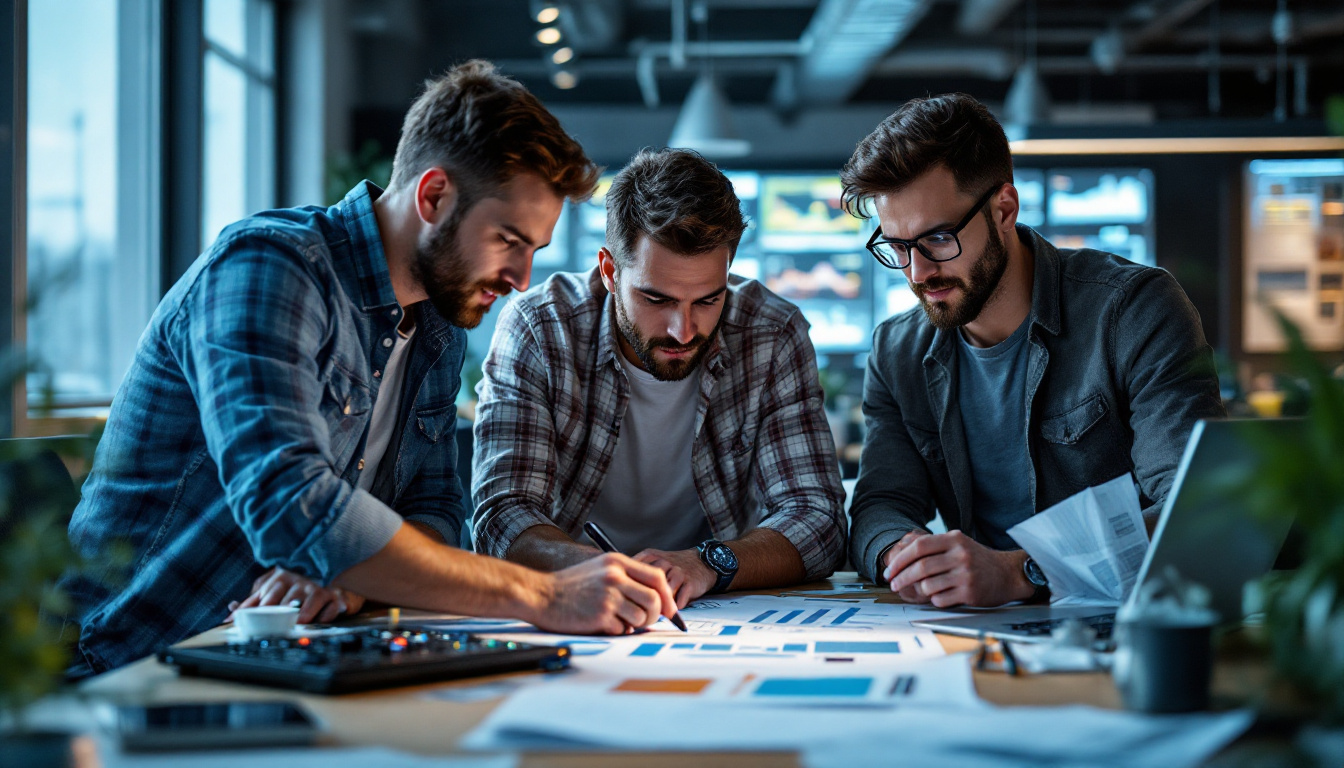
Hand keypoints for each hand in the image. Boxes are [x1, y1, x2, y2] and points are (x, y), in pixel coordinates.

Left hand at [228, 567, 365, 623]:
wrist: (325, 591)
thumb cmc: (293, 595)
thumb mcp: (270, 594)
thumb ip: (252, 604)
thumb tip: (230, 612)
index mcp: (279, 579)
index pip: (264, 595)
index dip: (254, 609)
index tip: (244, 622)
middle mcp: (297, 582)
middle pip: (287, 596)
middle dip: (280, 610)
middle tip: (272, 624)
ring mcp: (315, 589)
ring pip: (310, 598)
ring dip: (305, 611)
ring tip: (299, 621)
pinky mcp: (333, 597)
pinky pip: (330, 604)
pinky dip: (326, 613)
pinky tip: (320, 621)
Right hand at [535, 553, 677, 634]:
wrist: (540, 594)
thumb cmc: (570, 586)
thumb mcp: (599, 570)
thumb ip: (625, 578)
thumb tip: (655, 598)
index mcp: (617, 562)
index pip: (656, 577)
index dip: (668, 596)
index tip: (670, 611)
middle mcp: (615, 576)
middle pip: (654, 599)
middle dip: (655, 615)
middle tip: (644, 621)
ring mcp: (608, 596)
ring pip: (642, 617)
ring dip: (636, 625)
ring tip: (621, 622)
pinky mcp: (600, 615)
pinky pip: (623, 629)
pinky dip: (618, 631)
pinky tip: (604, 624)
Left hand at [633, 548, 716, 608]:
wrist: (702, 562)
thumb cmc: (673, 566)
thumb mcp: (654, 560)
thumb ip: (637, 571)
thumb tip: (619, 591)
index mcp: (651, 556)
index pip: (633, 573)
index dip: (629, 588)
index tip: (627, 600)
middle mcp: (664, 562)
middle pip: (647, 586)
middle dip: (643, 600)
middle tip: (639, 612)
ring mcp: (678, 572)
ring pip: (663, 595)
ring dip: (659, 606)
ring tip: (656, 613)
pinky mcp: (691, 583)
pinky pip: (678, 601)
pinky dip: (674, 608)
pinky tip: (671, 610)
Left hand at [882, 530, 1033, 607]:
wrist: (1007, 573)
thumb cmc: (977, 559)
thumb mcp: (958, 544)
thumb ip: (933, 546)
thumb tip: (900, 553)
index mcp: (954, 539)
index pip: (918, 546)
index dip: (900, 559)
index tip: (890, 570)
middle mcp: (960, 555)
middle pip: (920, 567)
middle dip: (901, 578)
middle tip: (893, 584)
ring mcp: (965, 574)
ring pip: (928, 585)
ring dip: (919, 590)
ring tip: (921, 590)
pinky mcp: (970, 593)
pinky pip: (940, 600)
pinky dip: (935, 600)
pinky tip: (941, 596)